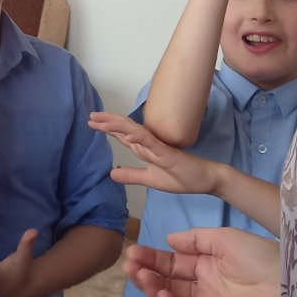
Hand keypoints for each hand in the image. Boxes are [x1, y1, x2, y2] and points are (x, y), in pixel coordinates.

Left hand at [90, 112, 221, 195]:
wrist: (205, 180)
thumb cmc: (180, 177)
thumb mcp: (150, 179)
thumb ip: (132, 175)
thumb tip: (111, 173)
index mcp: (145, 149)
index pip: (123, 136)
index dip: (108, 128)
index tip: (92, 122)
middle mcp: (149, 144)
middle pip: (125, 129)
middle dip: (108, 122)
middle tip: (91, 116)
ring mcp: (158, 146)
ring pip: (135, 132)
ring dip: (118, 126)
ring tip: (102, 122)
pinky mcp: (168, 153)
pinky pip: (151, 143)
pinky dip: (139, 138)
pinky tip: (127, 136)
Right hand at [125, 228, 284, 296]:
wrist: (283, 284)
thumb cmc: (256, 256)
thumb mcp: (223, 239)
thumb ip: (195, 240)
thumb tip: (168, 241)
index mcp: (207, 268)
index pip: (172, 265)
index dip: (152, 260)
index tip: (133, 254)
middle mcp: (204, 291)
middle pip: (168, 285)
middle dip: (147, 276)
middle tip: (130, 267)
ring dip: (155, 292)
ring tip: (144, 279)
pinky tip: (163, 296)